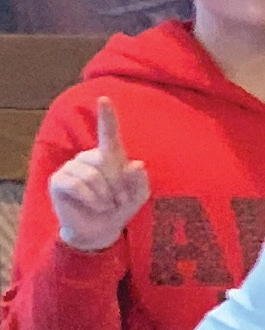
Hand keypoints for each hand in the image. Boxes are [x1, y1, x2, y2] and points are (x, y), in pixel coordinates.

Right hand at [48, 97, 148, 251]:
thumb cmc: (118, 209)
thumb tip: (136, 164)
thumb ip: (140, 182)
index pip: (109, 134)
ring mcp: (71, 167)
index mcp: (109, 158)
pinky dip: (92, 200)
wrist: (99, 230)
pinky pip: (79, 186)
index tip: (105, 99)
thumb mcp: (137, 198)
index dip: (107, 117)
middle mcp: (88, 158)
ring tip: (104, 204)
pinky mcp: (59, 180)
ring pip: (94, 177)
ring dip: (105, 197)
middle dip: (118, 188)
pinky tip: (93, 206)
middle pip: (107, 165)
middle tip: (117, 201)